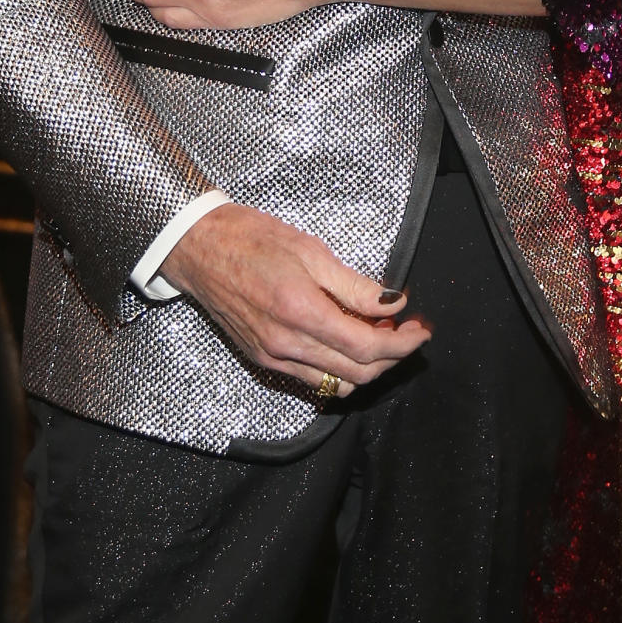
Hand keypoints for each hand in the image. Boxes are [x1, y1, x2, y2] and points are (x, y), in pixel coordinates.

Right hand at [162, 202, 430, 397]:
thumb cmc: (252, 239)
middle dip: (392, 357)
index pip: (366, 348)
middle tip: (407, 329)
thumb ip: (354, 285)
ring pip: (337, 383)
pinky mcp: (263, 360)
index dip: (401, 344)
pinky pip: (312, 379)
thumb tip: (392, 302)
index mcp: (301, 312)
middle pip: (357, 373)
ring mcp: (273, 358)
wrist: (200, 250)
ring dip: (367, 366)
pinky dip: (338, 368)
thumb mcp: (311, 250)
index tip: (421, 329)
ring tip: (378, 333)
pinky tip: (346, 340)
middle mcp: (286, 345)